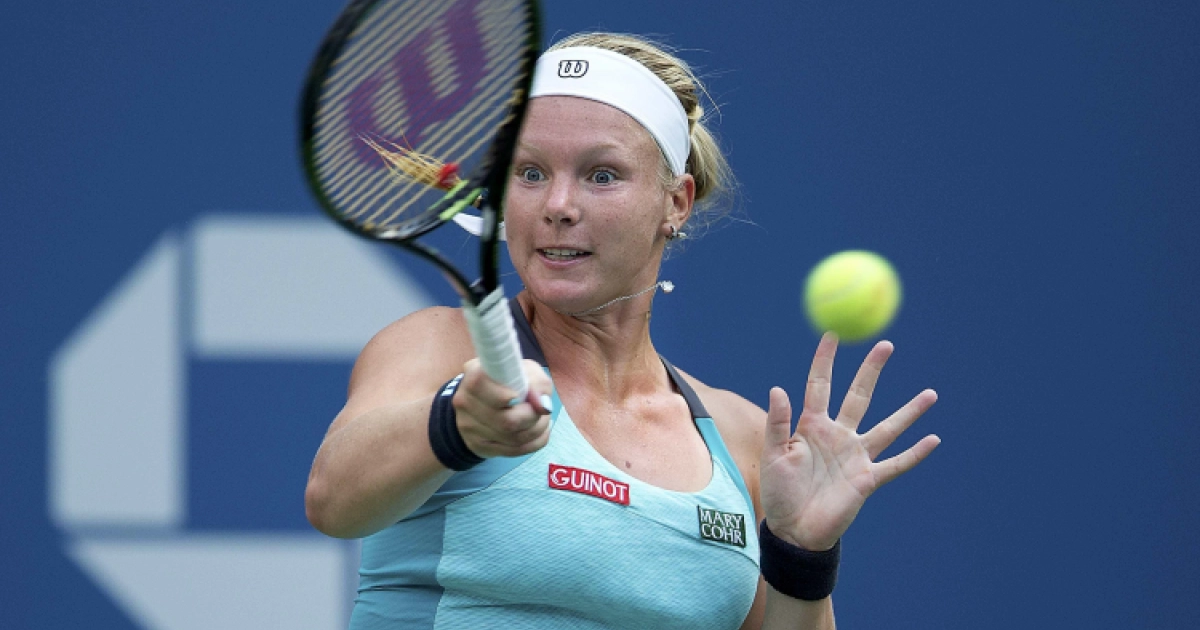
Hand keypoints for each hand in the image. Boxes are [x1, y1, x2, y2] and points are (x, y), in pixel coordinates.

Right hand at [453, 358, 555, 458]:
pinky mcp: (476, 445)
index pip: (494, 392)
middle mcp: (465, 402)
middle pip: (507, 421)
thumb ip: (537, 383)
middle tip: (542, 411)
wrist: (483, 398)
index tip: (528, 397)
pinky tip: (540, 433)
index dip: (516, 397)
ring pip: (512, 439)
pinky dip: (534, 443)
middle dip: (533, 418)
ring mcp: (468, 427)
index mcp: (474, 376)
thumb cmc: (508, 380)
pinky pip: (513, 451)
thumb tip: (543, 406)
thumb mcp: (525, 370)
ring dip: (537, 431)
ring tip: (543, 420)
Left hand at [760, 333, 939, 550]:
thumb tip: (778, 388)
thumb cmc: (779, 492)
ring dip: (909, 411)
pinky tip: (933, 440)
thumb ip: (777, 423)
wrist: (794, 530)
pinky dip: (915, 453)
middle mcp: (838, 435)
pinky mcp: (867, 479)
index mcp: (812, 425)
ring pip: (887, 427)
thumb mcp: (773, 455)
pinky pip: (896, 464)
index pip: (820, 385)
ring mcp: (856, 456)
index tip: (832, 334)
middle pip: (859, 395)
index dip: (825, 360)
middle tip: (886, 344)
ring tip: (931, 393)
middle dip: (872, 370)